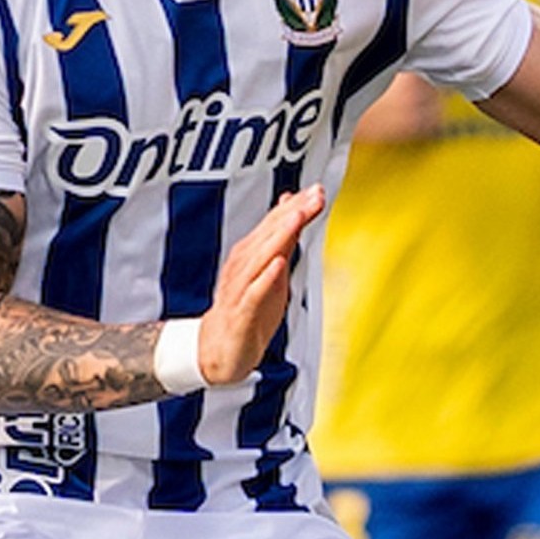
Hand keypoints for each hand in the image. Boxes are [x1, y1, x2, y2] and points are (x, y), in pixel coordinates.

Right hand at [199, 186, 324, 383]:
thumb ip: (284, 240)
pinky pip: (252, 293)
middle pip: (269, 235)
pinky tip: (278, 264)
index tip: (318, 190)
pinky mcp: (240, 313)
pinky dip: (265, 278)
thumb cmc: (248, 309)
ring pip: (260, 258)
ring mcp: (240, 288)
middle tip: (314, 196)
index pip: (275, 225)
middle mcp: (243, 266)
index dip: (297, 207)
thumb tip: (295, 208)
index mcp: (252, 254)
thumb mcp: (273, 271)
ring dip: (278, 237)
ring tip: (297, 218)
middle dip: (292, 214)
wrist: (221, 348)